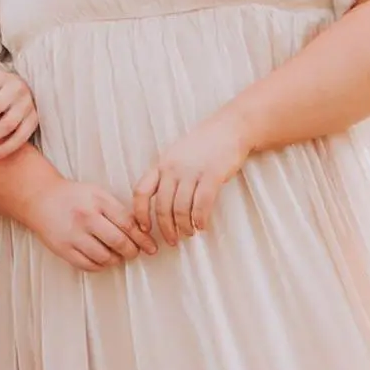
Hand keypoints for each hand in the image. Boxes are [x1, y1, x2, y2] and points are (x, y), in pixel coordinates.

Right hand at [31, 177, 149, 271]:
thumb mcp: (97, 193)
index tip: (151, 246)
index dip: (143, 238)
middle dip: (132, 251)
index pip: (128, 223)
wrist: (40, 198)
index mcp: (98, 200)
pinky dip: (100, 266)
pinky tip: (103, 260)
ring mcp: (73, 234)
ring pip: (104, 257)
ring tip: (118, 256)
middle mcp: (86, 217)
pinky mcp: (62, 248)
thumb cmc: (73, 196)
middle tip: (134, 252)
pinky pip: (88, 265)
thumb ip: (117, 210)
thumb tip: (141, 233)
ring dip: (116, 260)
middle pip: (119, 242)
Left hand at [134, 111, 248, 246]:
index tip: (145, 228)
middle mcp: (172, 168)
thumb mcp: (176, 156)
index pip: (141, 191)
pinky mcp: (212, 175)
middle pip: (162, 206)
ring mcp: (192, 171)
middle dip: (165, 228)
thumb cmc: (203, 145)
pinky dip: (200, 220)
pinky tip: (202, 226)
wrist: (229, 128)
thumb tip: (160, 204)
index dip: (140, 213)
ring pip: (181, 209)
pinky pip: (202, 205)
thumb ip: (166, 175)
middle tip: (171, 241)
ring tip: (189, 233)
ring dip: (184, 227)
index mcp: (161, 164)